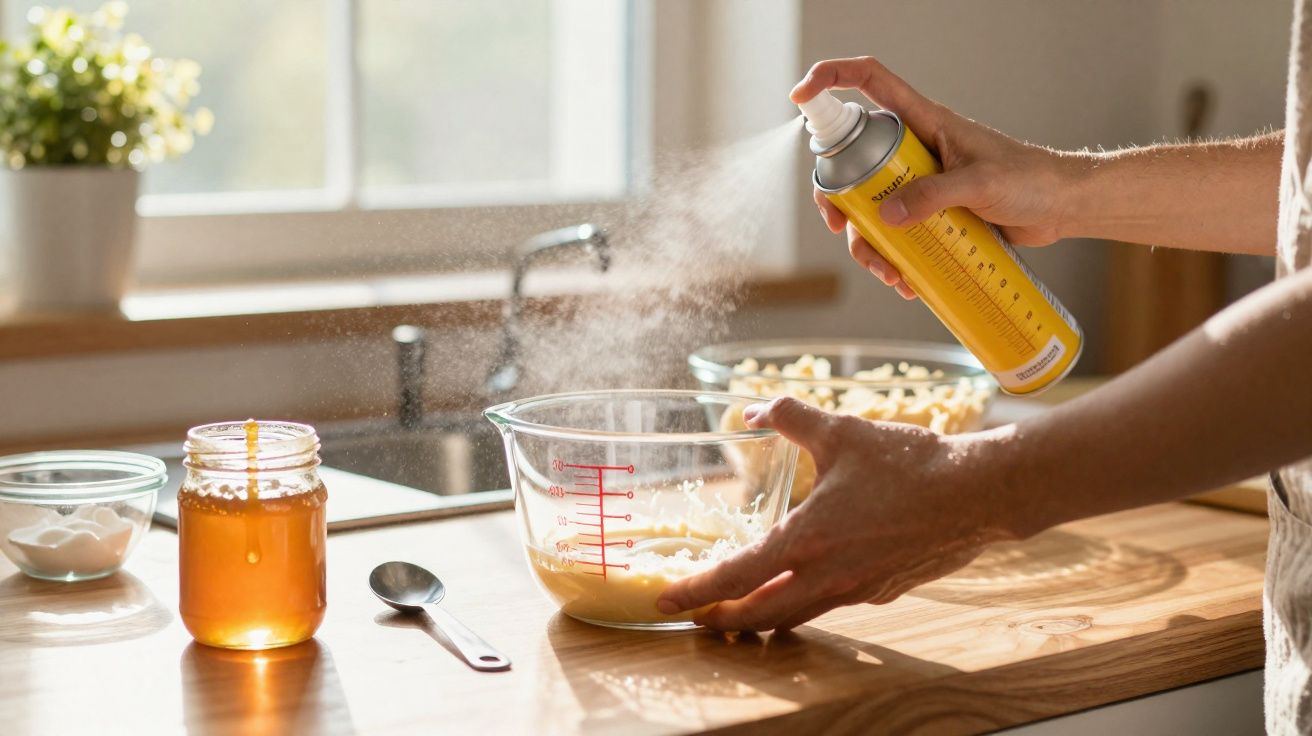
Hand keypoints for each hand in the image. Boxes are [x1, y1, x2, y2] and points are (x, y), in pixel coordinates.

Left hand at [656, 397, 1016, 631]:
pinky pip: (831, 605)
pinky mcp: (883, 590)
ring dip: (762, 618)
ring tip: (740, 612)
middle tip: (697, 616)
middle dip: (723, 619)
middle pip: (759, 615)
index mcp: (806, 541)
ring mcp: (857, 590)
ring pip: (796, 617)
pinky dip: (805, 605)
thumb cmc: (910, 464)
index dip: (695, 592)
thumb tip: (752, 408)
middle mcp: (826, 577)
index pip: (734, 578)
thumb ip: (789, 418)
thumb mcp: (841, 431)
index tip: (666, 600)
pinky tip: (805, 586)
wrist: (977, 494)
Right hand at [793, 56, 1081, 299]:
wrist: (1062, 207)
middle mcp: (913, 149)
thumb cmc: (1032, 180)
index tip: (800, 97)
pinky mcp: (930, 214)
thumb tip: (886, 217)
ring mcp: (919, 182)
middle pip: (852, 162)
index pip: (870, 82)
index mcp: (923, 122)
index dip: (831, 80)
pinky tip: (907, 282)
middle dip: (838, 199)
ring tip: (889, 274)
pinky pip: (895, 235)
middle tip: (842, 226)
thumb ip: (935, 196)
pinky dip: (892, 260)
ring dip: (867, 244)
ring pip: (870, 209)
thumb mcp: (982, 185)